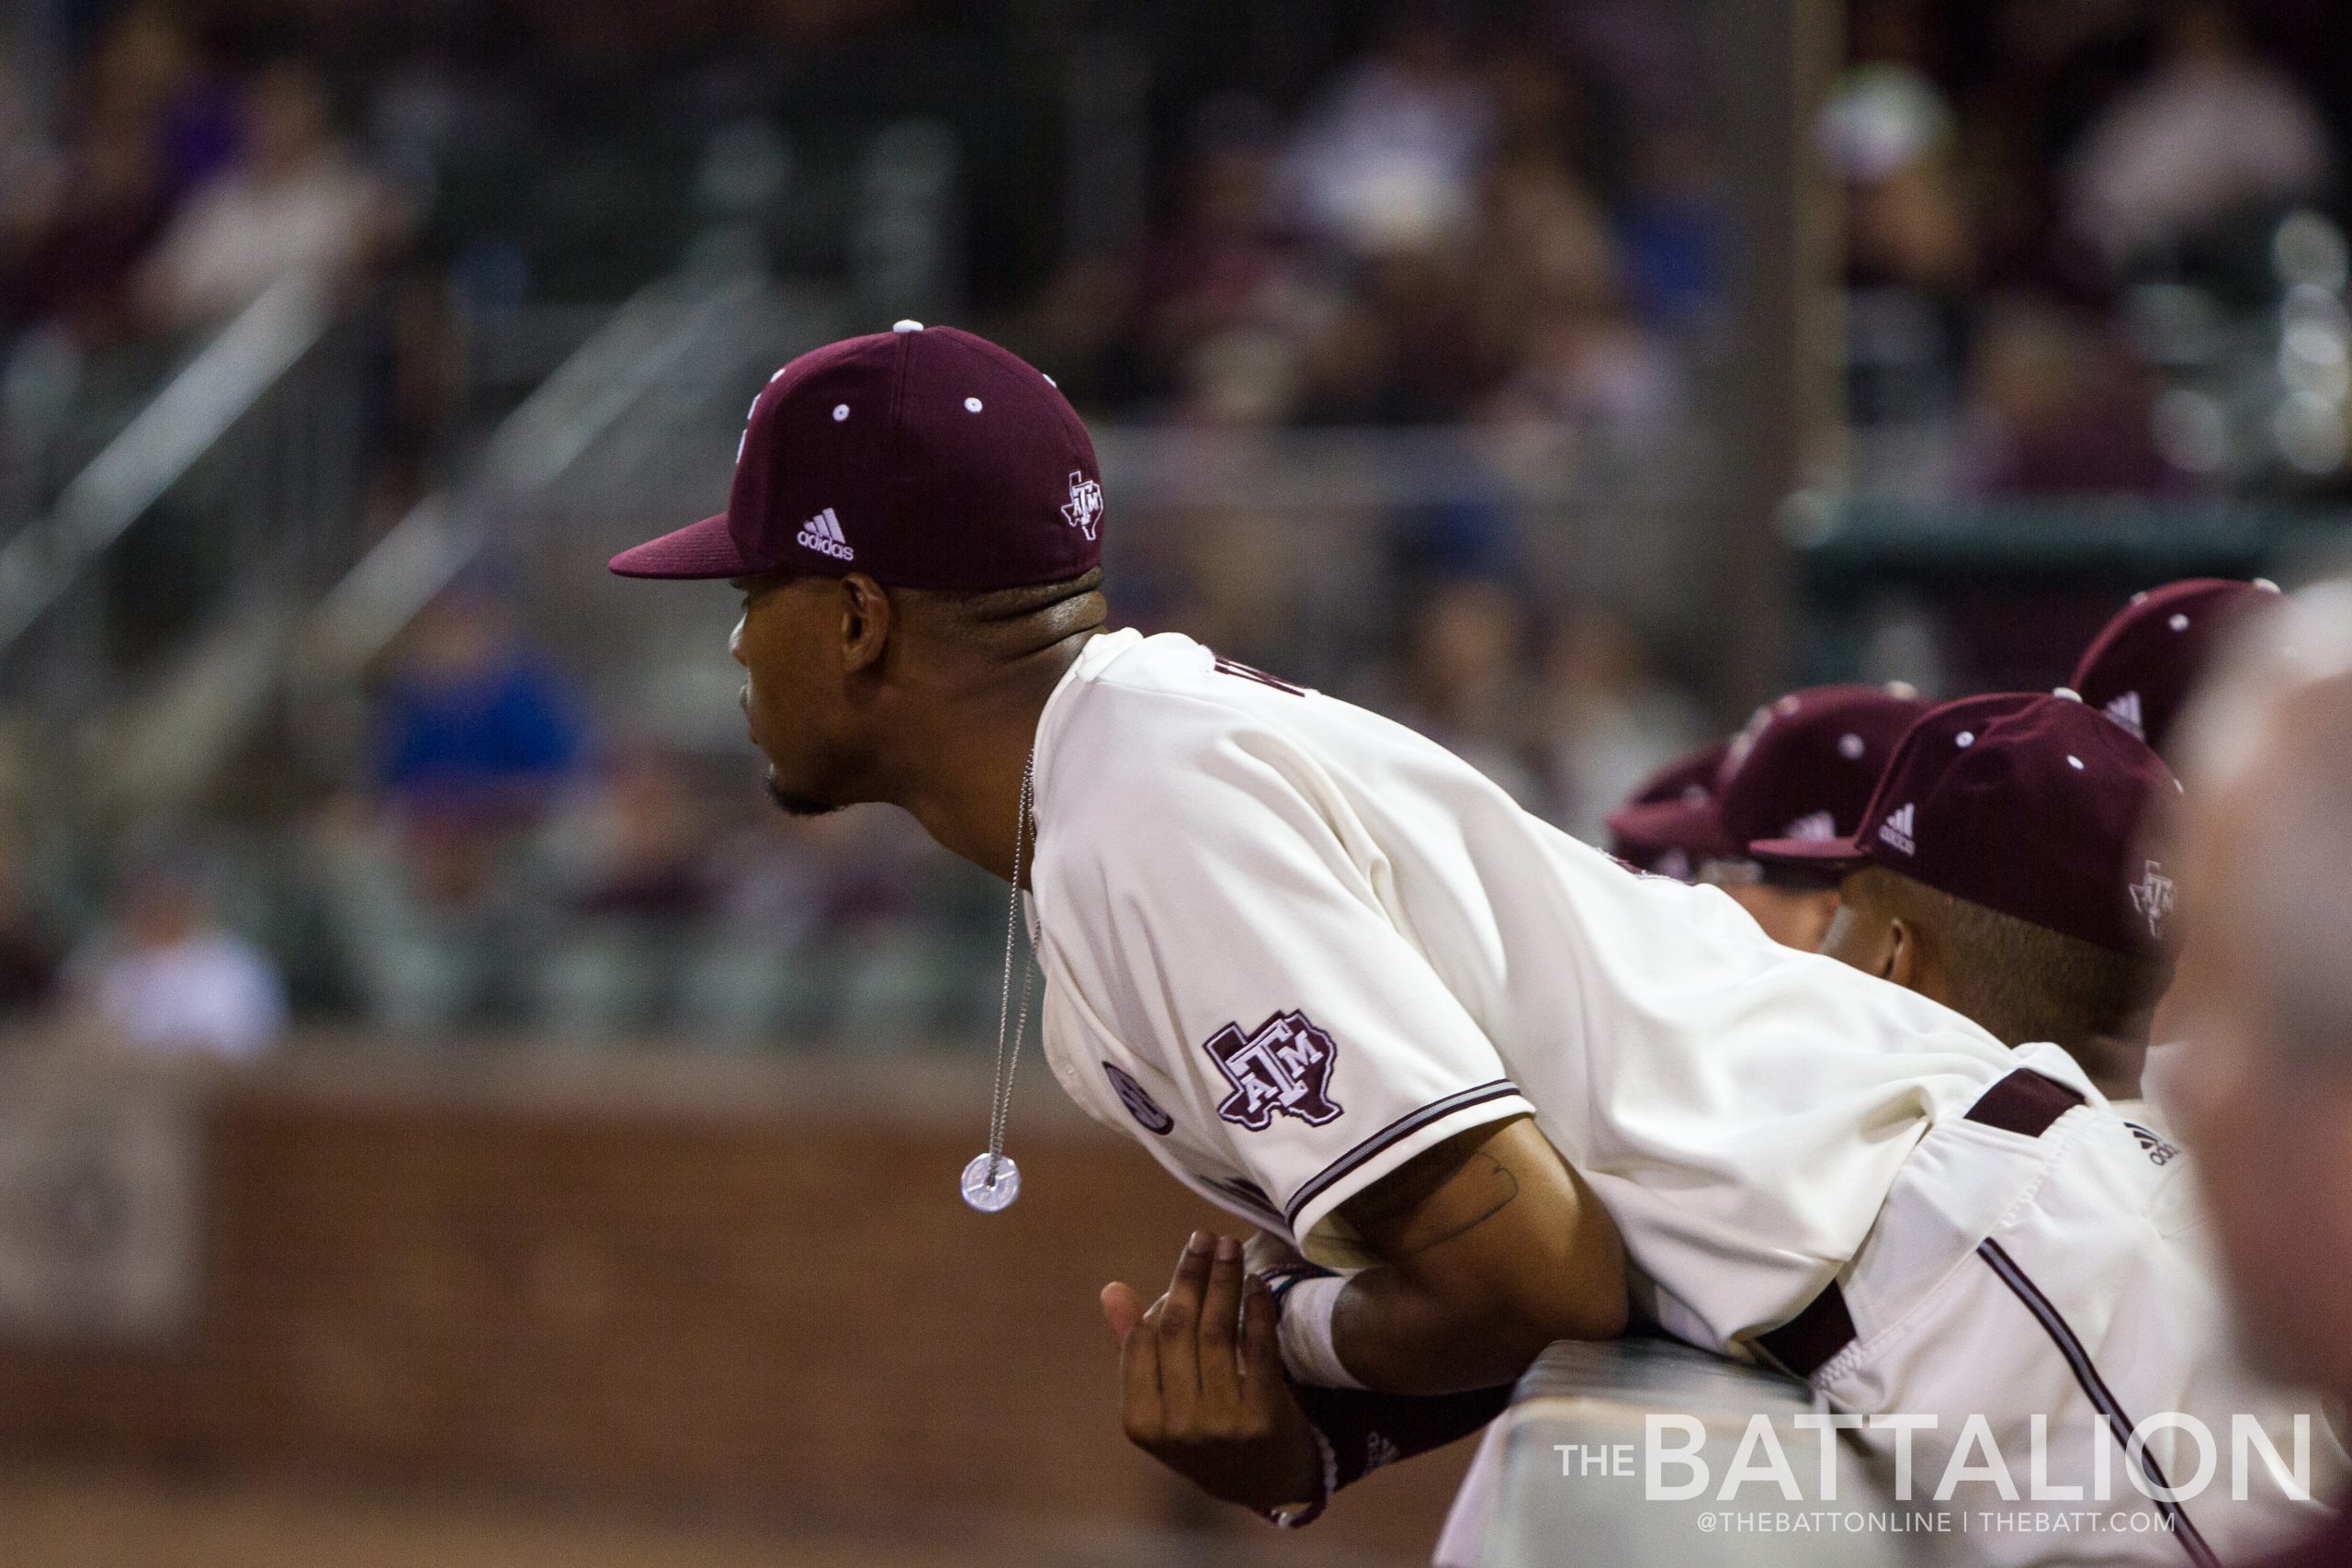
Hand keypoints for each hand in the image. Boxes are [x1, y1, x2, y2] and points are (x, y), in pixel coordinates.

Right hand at [1102, 1230, 1324, 1513]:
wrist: (1264, 1483)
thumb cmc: (1203, 1433)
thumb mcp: (1161, 1404)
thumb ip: (1135, 1349)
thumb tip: (1111, 1291)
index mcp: (1141, 1422)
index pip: (1142, 1341)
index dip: (1163, 1295)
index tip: (1187, 1260)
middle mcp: (1177, 1426)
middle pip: (1179, 1329)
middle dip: (1192, 1274)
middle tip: (1205, 1236)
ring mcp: (1220, 1425)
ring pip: (1218, 1333)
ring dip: (1225, 1280)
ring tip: (1231, 1246)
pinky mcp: (1263, 1419)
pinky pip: (1258, 1349)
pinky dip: (1257, 1310)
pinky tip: (1256, 1284)